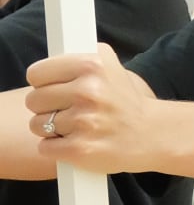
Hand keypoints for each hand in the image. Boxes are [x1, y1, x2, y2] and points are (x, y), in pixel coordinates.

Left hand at [26, 43, 154, 173]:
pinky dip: (56, 147)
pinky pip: (45, 147)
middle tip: (66, 108)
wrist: (149, 133)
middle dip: (46, 106)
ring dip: (50, 128)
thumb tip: (48, 58)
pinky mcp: (80, 150)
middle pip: (33, 100)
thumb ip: (79, 55)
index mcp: (92, 66)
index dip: (44, 82)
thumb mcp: (109, 63)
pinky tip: (74, 141)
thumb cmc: (122, 99)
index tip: (55, 87)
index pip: (36, 73)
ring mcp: (84, 122)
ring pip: (36, 124)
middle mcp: (88, 91)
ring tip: (73, 125)